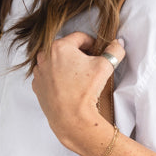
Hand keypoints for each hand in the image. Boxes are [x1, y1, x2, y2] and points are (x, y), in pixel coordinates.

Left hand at [31, 32, 125, 155]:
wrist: (71, 118)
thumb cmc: (85, 91)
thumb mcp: (105, 67)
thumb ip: (114, 51)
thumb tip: (118, 44)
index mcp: (59, 46)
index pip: (79, 37)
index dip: (92, 44)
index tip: (97, 52)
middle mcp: (44, 56)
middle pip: (65, 48)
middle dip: (78, 55)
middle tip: (89, 66)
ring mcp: (39, 72)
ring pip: (55, 61)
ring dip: (66, 65)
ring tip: (78, 78)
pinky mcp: (37, 86)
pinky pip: (48, 76)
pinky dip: (57, 78)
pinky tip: (68, 86)